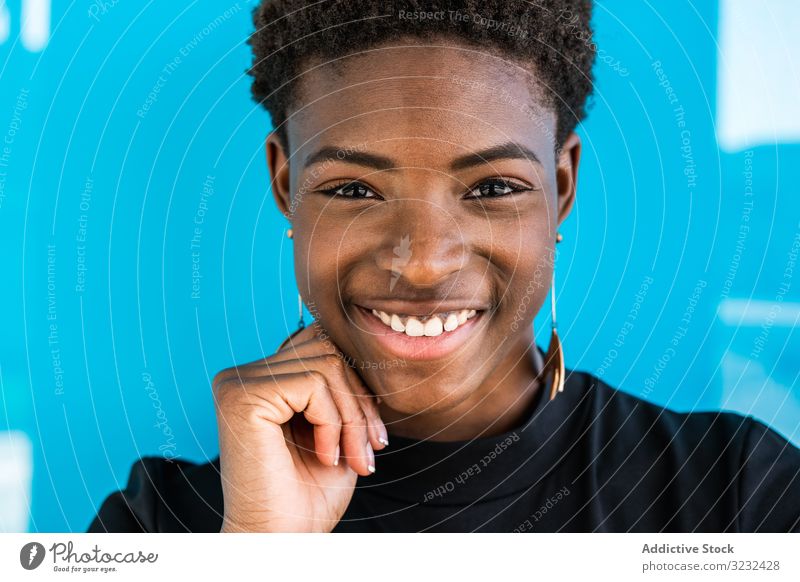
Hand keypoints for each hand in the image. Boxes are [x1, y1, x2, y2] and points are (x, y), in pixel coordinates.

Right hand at [214, 323, 388, 531]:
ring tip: (352, 458)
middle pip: (327, 351)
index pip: (321, 347)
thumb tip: (365, 349)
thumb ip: (341, 386)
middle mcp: (242, 375)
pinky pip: (314, 384)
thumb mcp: (336, 429)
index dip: (356, 385)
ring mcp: (239, 382)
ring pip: (327, 366)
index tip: (371, 434)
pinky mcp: (243, 395)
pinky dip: (334, 423)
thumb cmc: (308, 494)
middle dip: (360, 401)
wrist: (281, 540)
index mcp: (261, 379)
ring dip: (352, 417)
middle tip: (371, 449)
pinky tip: (326, 457)